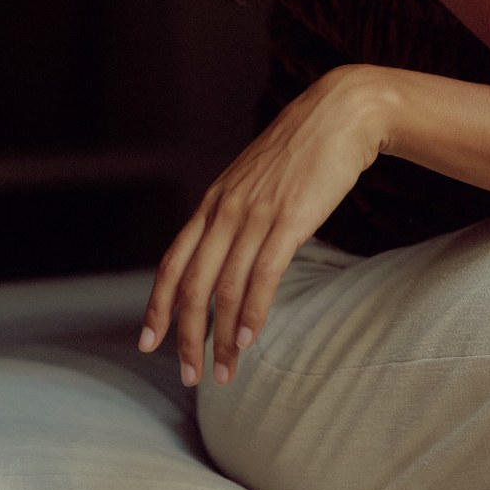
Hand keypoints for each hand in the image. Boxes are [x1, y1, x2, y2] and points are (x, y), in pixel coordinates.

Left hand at [138, 66, 383, 384]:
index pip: (172, 262)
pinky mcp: (288, 220)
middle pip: (192, 286)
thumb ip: (236, 212)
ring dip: (223, 337)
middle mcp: (225, 210)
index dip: (156, 306)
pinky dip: (253, 313)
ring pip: (226, 289)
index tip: (149, 343)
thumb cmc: (301, 149)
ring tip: (226, 372)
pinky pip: (262, 276)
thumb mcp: (254, 179)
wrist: (340, 114)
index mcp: (214, 201)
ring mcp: (255, 214)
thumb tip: (229, 251)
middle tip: (190, 376)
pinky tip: (250, 339)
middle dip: (187, 337)